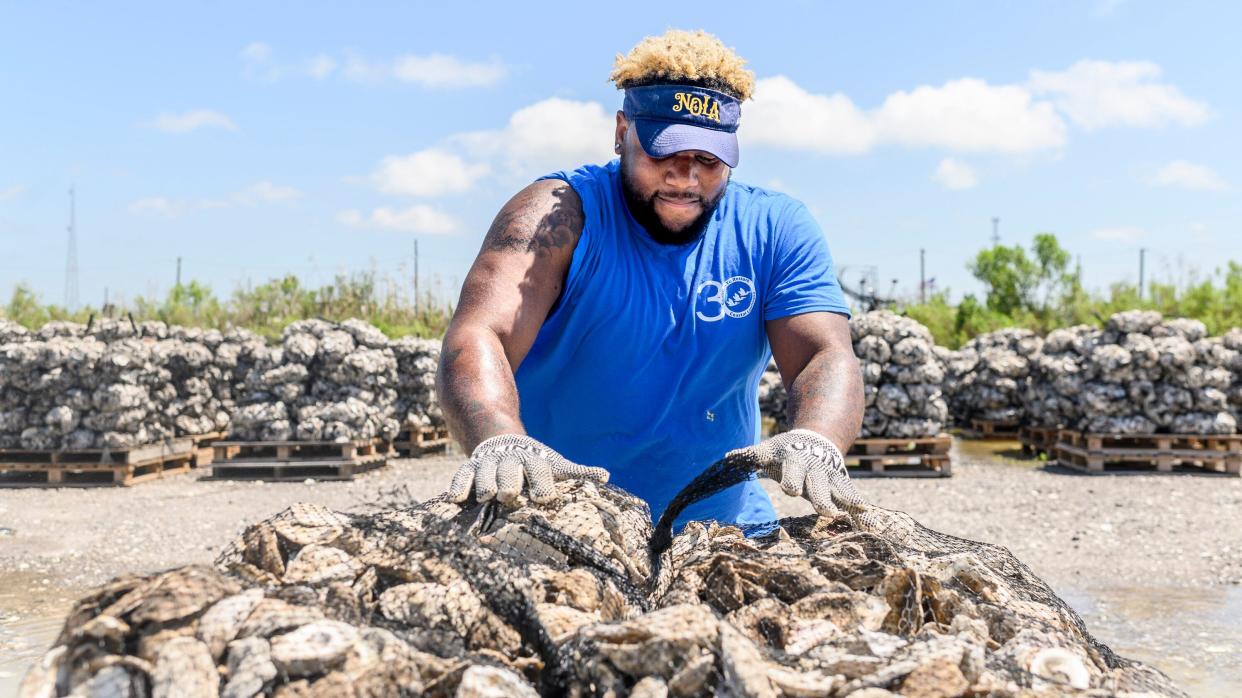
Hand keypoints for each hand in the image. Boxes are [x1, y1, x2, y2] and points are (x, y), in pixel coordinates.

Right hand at [446, 433, 608, 504]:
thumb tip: (606, 476)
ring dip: (485, 485)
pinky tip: (456, 499)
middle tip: (509, 496)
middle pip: (510, 473)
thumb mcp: (556, 465)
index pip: (540, 472)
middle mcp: (511, 461)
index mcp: (534, 461)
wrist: (504, 441)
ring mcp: (489, 463)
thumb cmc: (536, 462)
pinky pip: (462, 475)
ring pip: (485, 474)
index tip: (545, 499)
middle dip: (510, 483)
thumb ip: (577, 472)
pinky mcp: (471, 467)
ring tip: (486, 497)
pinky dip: (459, 486)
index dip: (543, 485)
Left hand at [730, 429, 862, 515]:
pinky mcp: (843, 486)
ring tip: (861, 513)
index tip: (791, 489)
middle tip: (827, 512)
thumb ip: (748, 456)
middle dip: (821, 498)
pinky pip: (855, 500)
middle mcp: (815, 472)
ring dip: (849, 503)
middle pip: (817, 486)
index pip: (791, 474)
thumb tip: (727, 457)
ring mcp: (831, 479)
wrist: (815, 440)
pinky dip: (864, 513)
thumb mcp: (767, 452)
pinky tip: (875, 526)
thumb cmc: (784, 453)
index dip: (791, 480)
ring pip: (841, 491)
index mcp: (793, 465)